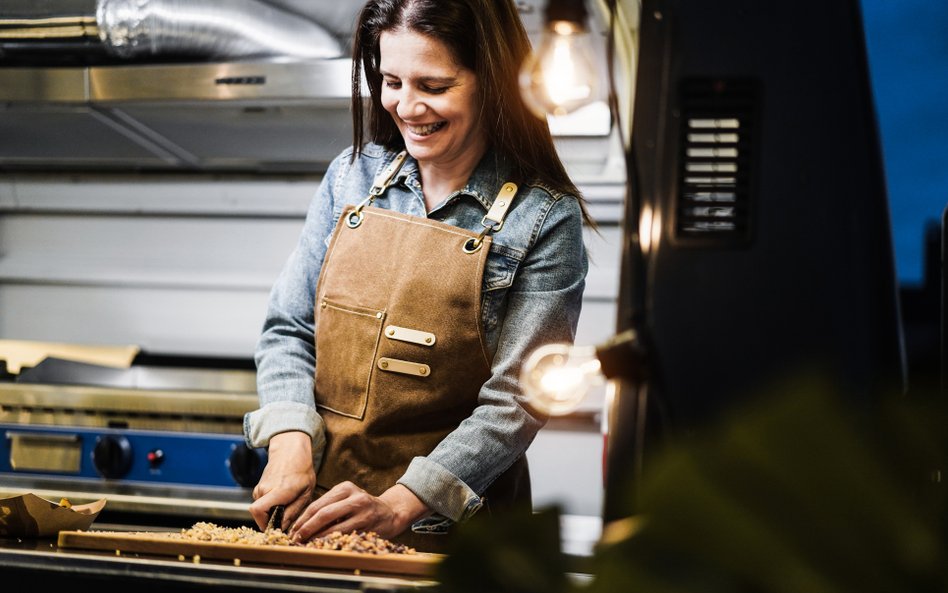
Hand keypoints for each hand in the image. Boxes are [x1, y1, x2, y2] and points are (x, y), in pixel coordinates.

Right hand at [248, 431, 315, 531]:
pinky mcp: (258, 488)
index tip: (277, 528)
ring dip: (271, 513)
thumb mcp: (305, 493)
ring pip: (260, 511)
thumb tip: (282, 528)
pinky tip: (281, 499)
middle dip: (271, 521)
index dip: (265, 524)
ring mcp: (259, 488)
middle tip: (286, 518)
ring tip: (286, 504)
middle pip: (259, 515)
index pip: (258, 511)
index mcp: (278, 490)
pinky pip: (261, 504)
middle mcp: (265, 489)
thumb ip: (293, 511)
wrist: (290, 451)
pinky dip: (269, 507)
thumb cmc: (302, 471)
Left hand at [289, 482, 429, 541]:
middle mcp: (355, 496)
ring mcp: (363, 510)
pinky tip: (324, 546)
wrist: (391, 512)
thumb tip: (302, 525)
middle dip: (306, 528)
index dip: (303, 519)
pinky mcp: (368, 524)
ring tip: (307, 544)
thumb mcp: (347, 499)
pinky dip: (332, 542)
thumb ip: (329, 506)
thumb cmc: (362, 507)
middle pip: (323, 513)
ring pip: (333, 526)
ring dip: (317, 538)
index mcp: (345, 487)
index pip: (318, 504)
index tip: (293, 530)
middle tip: (296, 539)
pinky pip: (345, 535)